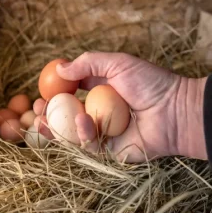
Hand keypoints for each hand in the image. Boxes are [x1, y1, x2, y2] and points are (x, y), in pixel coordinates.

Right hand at [33, 52, 207, 162]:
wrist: (175, 110)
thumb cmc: (150, 83)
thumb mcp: (118, 63)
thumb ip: (88, 63)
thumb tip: (59, 68)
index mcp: (100, 90)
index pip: (70, 93)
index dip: (53, 94)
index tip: (39, 93)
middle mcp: (99, 111)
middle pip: (66, 116)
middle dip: (48, 115)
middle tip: (36, 112)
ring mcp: (104, 131)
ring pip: (72, 133)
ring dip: (55, 128)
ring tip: (43, 122)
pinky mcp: (110, 149)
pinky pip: (89, 144)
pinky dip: (82, 134)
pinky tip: (82, 122)